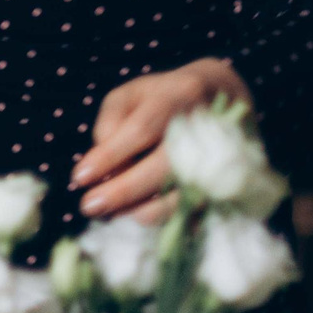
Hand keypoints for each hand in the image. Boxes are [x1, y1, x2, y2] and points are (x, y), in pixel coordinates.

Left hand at [72, 58, 252, 221]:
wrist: (224, 97)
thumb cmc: (164, 96)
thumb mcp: (130, 95)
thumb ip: (110, 124)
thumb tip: (103, 169)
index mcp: (180, 95)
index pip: (142, 130)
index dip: (110, 155)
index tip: (80, 177)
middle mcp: (207, 127)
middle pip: (164, 167)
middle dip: (123, 191)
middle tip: (88, 206)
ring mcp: (225, 157)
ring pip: (183, 195)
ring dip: (142, 211)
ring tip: (110, 214)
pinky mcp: (232, 184)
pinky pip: (198, 210)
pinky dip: (166, 218)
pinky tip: (139, 216)